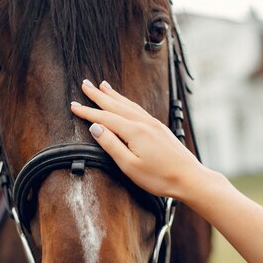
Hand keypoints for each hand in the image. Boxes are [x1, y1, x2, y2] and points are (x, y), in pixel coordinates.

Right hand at [70, 79, 203, 199]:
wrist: (190, 178)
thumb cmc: (160, 177)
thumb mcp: (130, 166)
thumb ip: (111, 145)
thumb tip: (95, 127)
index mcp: (134, 131)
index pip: (105, 117)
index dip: (87, 111)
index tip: (73, 105)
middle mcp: (144, 123)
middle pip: (116, 105)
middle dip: (98, 95)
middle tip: (85, 84)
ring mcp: (153, 124)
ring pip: (128, 104)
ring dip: (113, 95)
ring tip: (103, 85)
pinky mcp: (160, 128)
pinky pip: (138, 109)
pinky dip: (127, 102)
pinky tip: (125, 102)